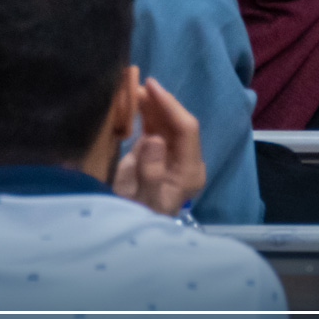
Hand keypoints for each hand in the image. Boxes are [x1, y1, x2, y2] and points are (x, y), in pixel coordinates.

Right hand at [112, 78, 206, 216]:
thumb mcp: (141, 200)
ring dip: (152, 104)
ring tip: (133, 87)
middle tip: (138, 82)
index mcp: (189, 171)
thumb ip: (150, 172)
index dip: (170, 105)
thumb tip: (154, 139)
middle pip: (178, 122)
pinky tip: (134, 100)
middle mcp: (186, 160)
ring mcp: (172, 156)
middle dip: (160, 101)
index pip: (186, 129)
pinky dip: (145, 113)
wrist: (129, 235)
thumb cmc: (136, 217)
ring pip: (167, 122)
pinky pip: (155, 128)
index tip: (151, 86)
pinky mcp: (158, 154)